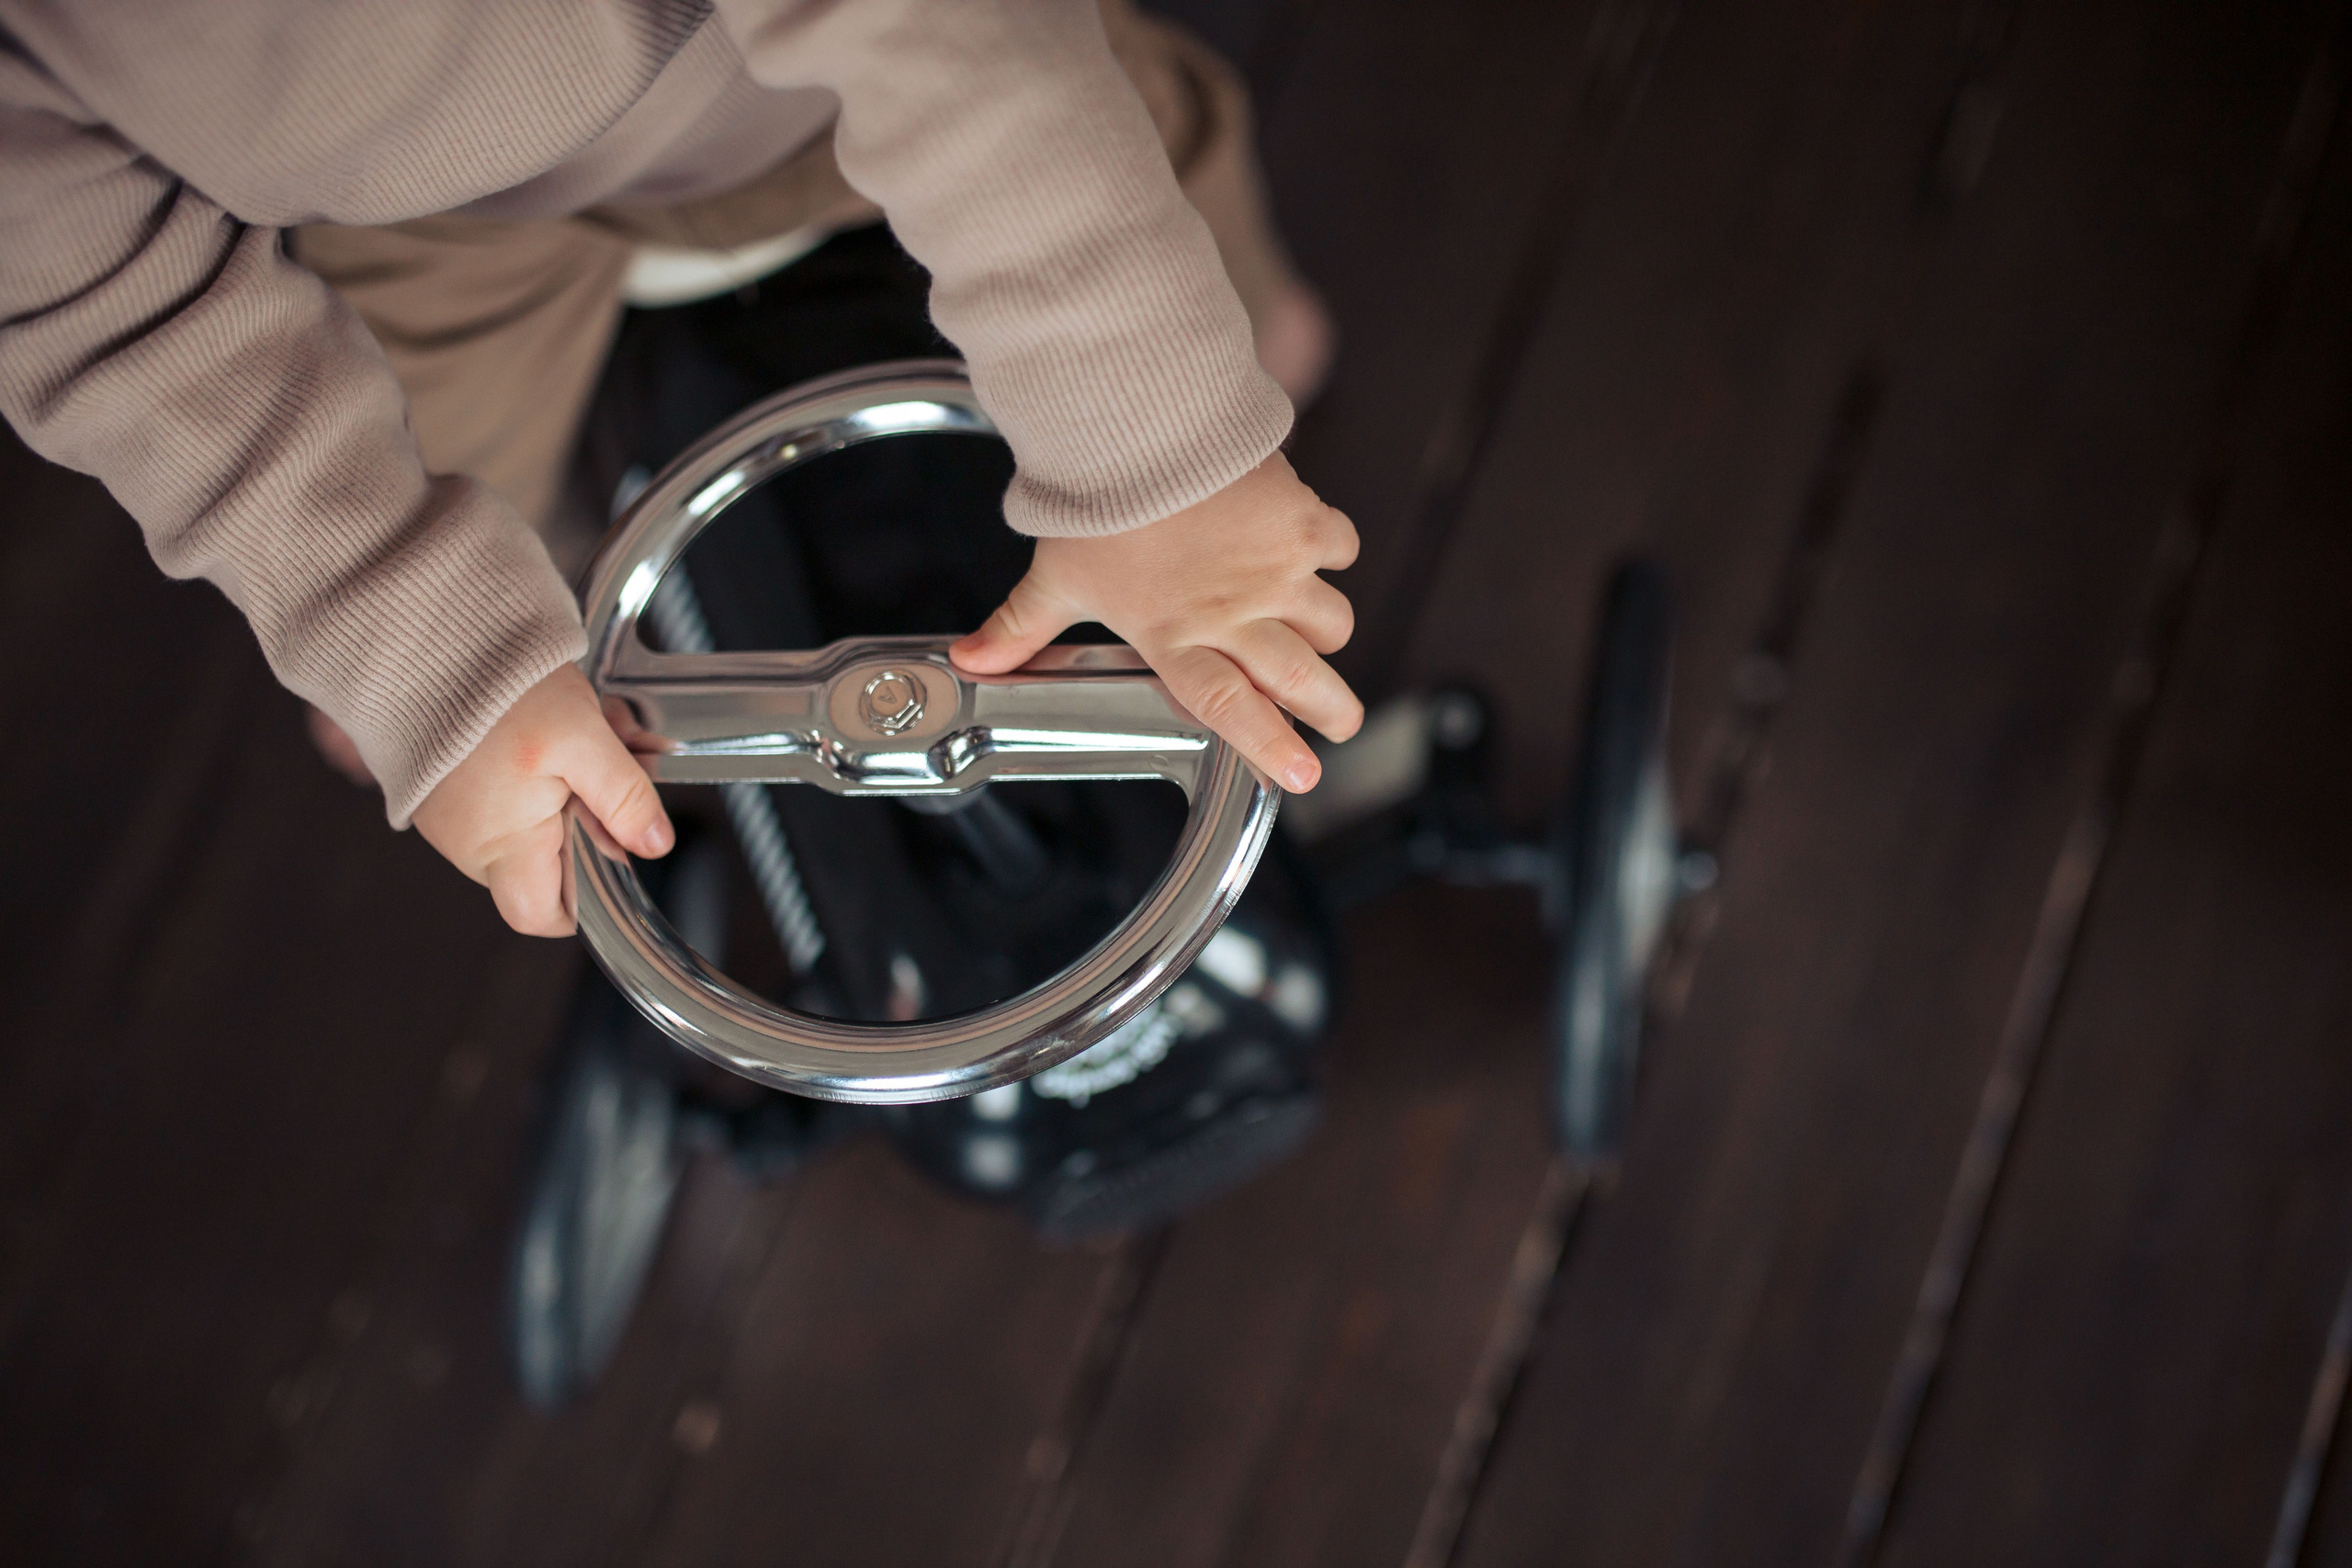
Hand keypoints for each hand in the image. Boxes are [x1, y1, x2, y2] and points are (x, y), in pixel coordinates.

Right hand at [413, 664, 673, 935]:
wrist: (425, 640)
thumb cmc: (494, 689)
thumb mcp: (582, 738)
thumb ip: (623, 797)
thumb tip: (653, 843)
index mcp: (503, 845)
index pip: (543, 915)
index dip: (585, 899)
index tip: (613, 853)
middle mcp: (470, 843)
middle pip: (550, 861)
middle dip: (594, 815)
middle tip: (616, 760)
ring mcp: (453, 816)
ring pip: (536, 820)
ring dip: (575, 781)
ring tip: (590, 729)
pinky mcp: (446, 787)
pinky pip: (507, 794)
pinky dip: (543, 766)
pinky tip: (558, 725)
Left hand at [951, 454, 1361, 790]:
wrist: (1140, 427)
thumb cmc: (1097, 502)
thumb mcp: (1054, 577)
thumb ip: (1019, 627)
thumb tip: (970, 661)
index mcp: (1176, 636)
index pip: (1230, 709)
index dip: (1270, 746)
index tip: (1303, 775)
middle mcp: (1235, 612)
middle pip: (1305, 679)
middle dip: (1333, 710)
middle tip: (1341, 722)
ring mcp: (1277, 569)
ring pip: (1331, 622)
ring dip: (1327, 630)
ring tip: (1316, 628)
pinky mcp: (1302, 522)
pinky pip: (1341, 548)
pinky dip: (1333, 550)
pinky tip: (1314, 546)